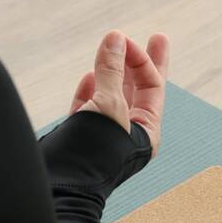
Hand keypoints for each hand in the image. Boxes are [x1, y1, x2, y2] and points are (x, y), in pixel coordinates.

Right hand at [69, 30, 169, 156]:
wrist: (62, 185)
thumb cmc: (92, 151)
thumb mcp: (108, 105)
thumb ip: (111, 71)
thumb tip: (115, 38)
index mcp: (146, 132)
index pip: (152, 86)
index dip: (140, 60)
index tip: (123, 40)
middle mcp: (128, 133)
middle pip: (140, 90)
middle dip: (144, 64)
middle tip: (159, 38)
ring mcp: (103, 134)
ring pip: (111, 95)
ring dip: (111, 72)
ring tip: (112, 49)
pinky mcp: (79, 136)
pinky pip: (88, 108)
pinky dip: (88, 91)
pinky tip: (88, 76)